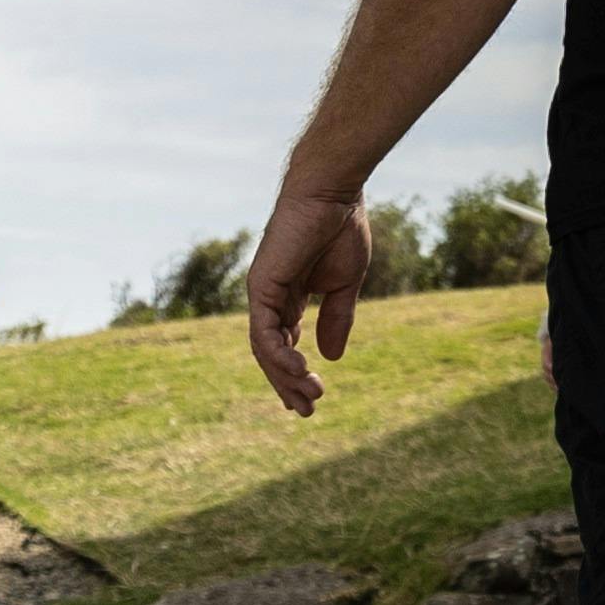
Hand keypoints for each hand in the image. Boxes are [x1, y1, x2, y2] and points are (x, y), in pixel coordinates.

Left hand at [243, 190, 370, 417]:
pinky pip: (263, 331)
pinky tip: (298, 369)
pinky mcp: (260, 287)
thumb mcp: (344, 284)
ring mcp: (262, 293)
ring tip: (309, 396)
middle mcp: (270, 298)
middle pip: (272, 353)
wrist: (332, 194)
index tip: (314, 397)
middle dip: (289, 383)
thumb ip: (337, 318)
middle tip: (307, 410)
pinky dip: (278, 354)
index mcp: (289, 296)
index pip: (286, 344)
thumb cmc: (341, 228)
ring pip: (265, 348)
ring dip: (284, 376)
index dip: (296, 372)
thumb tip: (332, 356)